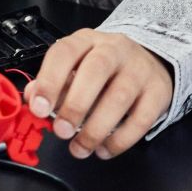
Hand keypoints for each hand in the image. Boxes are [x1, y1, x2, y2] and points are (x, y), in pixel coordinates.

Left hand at [24, 29, 173, 159]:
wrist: (149, 61)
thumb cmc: (104, 69)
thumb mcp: (75, 67)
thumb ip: (53, 83)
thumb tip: (33, 99)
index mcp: (87, 41)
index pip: (65, 53)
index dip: (49, 81)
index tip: (39, 108)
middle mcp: (115, 50)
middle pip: (96, 70)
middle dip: (75, 105)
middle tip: (61, 130)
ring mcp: (140, 69)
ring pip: (120, 97)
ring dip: (96, 128)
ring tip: (80, 147)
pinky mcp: (159, 91)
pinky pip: (141, 119)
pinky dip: (121, 140)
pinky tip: (104, 149)